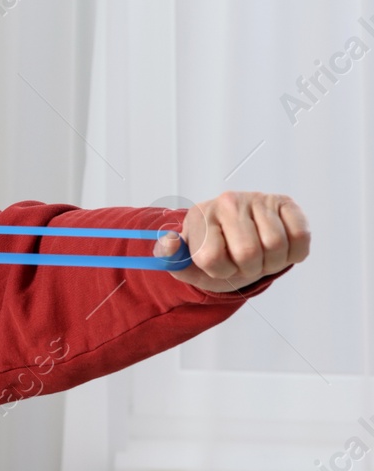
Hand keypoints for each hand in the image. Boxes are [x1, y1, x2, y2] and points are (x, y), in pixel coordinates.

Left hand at [152, 191, 309, 292]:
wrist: (240, 240)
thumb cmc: (215, 253)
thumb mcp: (188, 263)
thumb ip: (170, 257)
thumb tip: (169, 242)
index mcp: (200, 215)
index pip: (211, 257)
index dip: (221, 271)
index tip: (221, 265)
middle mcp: (227, 201)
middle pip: (248, 253)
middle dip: (249, 269)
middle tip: (245, 263)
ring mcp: (257, 199)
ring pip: (276, 245)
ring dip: (272, 263)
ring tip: (261, 256)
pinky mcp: (285, 202)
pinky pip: (301, 236)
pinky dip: (295, 252)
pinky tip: (281, 248)